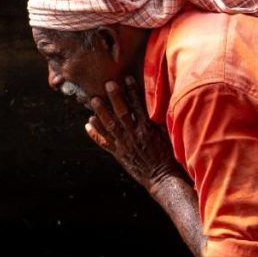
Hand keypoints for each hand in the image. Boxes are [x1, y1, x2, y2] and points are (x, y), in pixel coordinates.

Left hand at [86, 76, 181, 191]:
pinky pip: (105, 143)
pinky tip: (88, 124)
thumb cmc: (169, 157)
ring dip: (101, 113)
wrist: (162, 178)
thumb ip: (161, 121)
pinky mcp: (119, 154)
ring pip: (110, 126)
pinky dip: (95, 133)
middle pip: (122, 113)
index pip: (138, 106)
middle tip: (107, 84)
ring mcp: (125, 145)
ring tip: (94, 101)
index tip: (127, 78)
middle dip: (114, 98)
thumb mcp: (169, 136)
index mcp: (148, 129)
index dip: (132, 91)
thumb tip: (160, 104)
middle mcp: (134, 135)